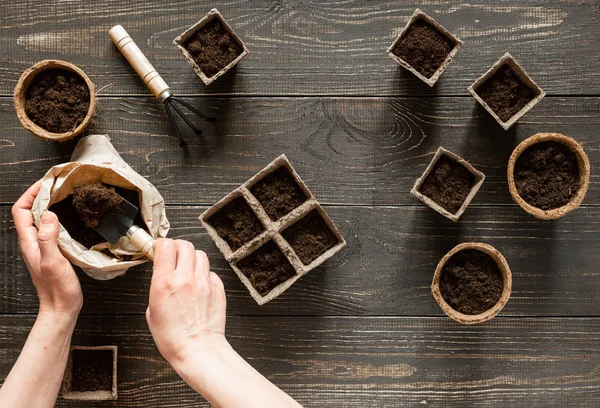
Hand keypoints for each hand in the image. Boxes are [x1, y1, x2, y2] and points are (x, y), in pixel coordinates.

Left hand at [12, 181, 82, 318]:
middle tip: (57, 185)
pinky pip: (51, 229)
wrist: (61, 307)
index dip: (30, 194)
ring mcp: (42, 247)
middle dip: (40, 195)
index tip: (45, 183)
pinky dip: (58, 218)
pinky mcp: (52, 251)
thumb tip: (49, 214)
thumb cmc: (56, 288)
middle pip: (30, 212)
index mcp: (29, 242)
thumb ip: (48, 237)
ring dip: (49, 206)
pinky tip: (70, 219)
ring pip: (41, 219)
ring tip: (63, 197)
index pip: (21, 210)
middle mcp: (33, 242)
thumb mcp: (52, 261)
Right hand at [146, 239, 226, 367]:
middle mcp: (185, 279)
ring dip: (192, 259)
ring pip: (200, 254)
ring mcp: (204, 282)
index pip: (165, 247)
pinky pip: (211, 271)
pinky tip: (199, 285)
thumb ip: (157, 288)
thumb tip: (162, 276)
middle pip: (185, 245)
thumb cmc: (173, 338)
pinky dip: (204, 274)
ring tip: (188, 270)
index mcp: (164, 284)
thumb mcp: (152, 312)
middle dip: (177, 248)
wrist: (198, 350)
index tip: (159, 249)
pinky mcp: (217, 288)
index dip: (161, 244)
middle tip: (174, 256)